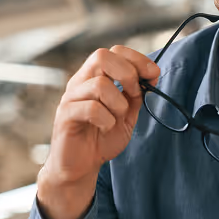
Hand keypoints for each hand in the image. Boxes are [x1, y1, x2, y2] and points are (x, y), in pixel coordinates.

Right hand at [37, 46, 159, 218]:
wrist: (80, 167)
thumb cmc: (101, 139)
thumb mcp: (126, 115)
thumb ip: (136, 95)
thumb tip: (152, 76)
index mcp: (95, 77)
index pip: (114, 51)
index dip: (137, 59)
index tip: (153, 76)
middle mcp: (80, 82)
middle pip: (101, 56)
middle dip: (127, 73)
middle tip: (134, 95)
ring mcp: (71, 98)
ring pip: (99, 84)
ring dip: (118, 104)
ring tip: (117, 119)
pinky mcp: (65, 116)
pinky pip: (91, 108)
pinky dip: (107, 120)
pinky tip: (106, 129)